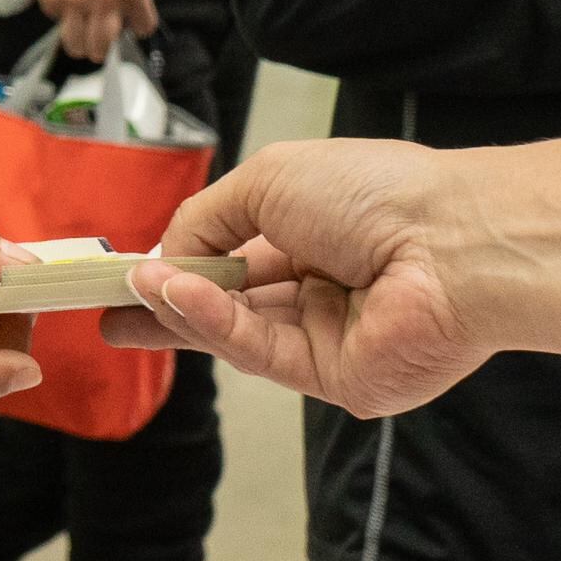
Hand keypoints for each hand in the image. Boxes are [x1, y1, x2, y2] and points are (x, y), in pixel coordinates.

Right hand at [28, 0, 158, 62]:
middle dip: (103, 47)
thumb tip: (127, 10)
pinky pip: (56, 19)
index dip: (139, 24)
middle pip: (102, 47)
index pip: (143, 26)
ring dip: (79, 41)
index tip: (133, 23)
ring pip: (76, 45)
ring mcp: (72, 1)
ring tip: (79, 32)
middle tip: (99, 41)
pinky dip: (59, 13)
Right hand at [98, 137, 490, 419]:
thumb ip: (205, 220)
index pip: (235, 255)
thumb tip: (162, 260)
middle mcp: (323, 287)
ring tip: (128, 298)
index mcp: (316, 231)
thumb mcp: (270, 181)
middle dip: (166, 306)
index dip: (181, 262)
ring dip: (182, 311)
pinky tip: (178, 298)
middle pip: (230, 304)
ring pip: (239, 332)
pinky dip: (215, 325)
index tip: (126, 270)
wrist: (455, 242)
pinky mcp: (337, 379)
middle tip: (106, 311)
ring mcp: (329, 337)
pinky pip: (262, 353)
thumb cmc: (375, 193)